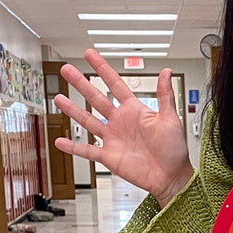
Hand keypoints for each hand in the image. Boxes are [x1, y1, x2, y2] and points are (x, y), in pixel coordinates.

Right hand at [54, 50, 191, 204]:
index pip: (115, 84)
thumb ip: (165, 95)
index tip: (89, 55)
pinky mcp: (109, 157)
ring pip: (87, 121)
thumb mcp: (170, 119)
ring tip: (58, 98)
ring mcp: (113, 139)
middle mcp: (120, 122)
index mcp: (134, 111)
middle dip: (80, 83)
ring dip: (72, 110)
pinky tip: (60, 141)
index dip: (102, 69)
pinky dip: (73, 147)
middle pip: (96, 98)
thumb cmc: (174, 150)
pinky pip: (87, 150)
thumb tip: (166, 72)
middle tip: (66, 70)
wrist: (171, 177)